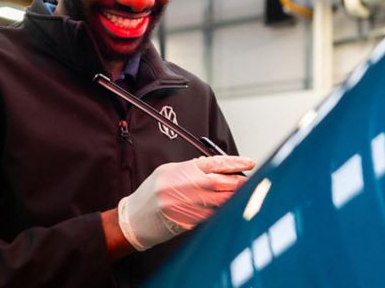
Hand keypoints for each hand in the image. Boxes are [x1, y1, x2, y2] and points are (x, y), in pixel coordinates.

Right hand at [117, 155, 254, 250]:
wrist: (135, 219)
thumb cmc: (151, 193)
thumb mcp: (168, 172)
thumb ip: (192, 168)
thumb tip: (216, 167)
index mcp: (180, 170)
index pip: (214, 163)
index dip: (234, 163)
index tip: (249, 163)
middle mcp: (183, 186)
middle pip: (221, 182)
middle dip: (238, 182)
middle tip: (250, 181)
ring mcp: (186, 205)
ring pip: (220, 200)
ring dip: (233, 197)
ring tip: (242, 194)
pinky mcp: (188, 221)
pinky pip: (212, 214)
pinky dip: (222, 210)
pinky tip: (227, 207)